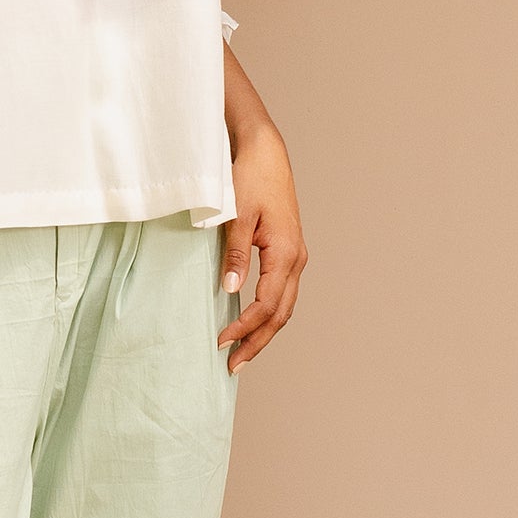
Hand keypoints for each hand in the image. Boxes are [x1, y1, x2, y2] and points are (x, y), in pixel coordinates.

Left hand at [217, 118, 306, 373]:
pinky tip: (250, 322)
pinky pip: (281, 293)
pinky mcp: (288, 252)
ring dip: (264, 331)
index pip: (266, 304)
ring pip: (284, 306)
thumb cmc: (249, 178)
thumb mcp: (237, 215)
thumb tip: (229, 291)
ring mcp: (295, 256)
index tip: (221, 342)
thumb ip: (234, 254)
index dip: (244, 327)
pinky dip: (268, 314)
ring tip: (241, 353)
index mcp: (286, 252)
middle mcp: (297, 259)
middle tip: (233, 366)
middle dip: (257, 342)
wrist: (265, 151)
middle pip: (281, 314)